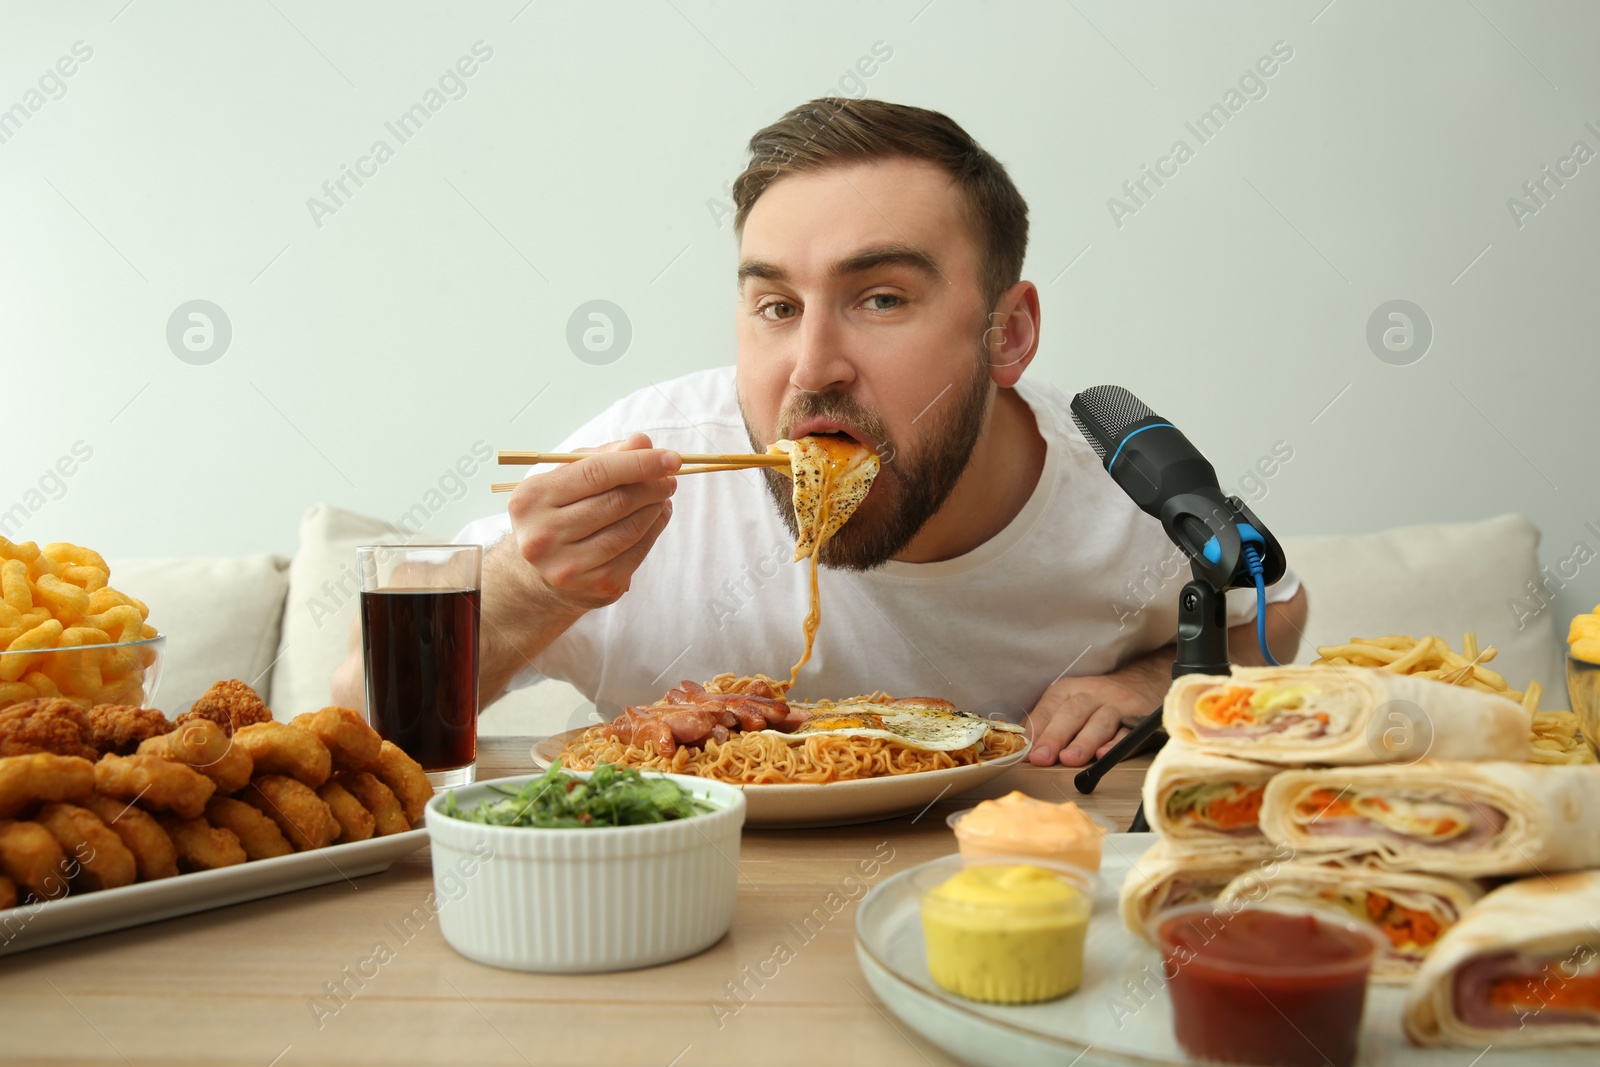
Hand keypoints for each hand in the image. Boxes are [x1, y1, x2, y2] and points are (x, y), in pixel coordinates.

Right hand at [508, 433, 679, 612]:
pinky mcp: (595, 587)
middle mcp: (543, 535)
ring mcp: (569, 566)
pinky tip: (658, 516)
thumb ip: (603, 458)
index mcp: (531, 499)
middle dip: (652, 485)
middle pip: (616, 501)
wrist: (536, 576)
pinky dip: (654, 530)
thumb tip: (643, 442)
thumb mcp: (566, 479)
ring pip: (630, 528)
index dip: (639, 463)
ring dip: (656, 507)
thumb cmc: (555, 515)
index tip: (671, 457)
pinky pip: (637, 552)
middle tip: (668, 477)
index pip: (596, 473)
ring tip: (663, 494)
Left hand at [1024, 674, 1152, 766]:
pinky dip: (1116, 745)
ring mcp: (1118, 706)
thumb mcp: (1069, 701)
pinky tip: (1104, 756)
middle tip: (1042, 758)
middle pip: (1073, 713)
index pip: (1050, 707)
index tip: (1026, 752)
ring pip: (1100, 722)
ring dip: (1084, 742)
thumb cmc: (1097, 701)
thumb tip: (1025, 745)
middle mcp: (1093, 694)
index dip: (1037, 730)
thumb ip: (1047, 721)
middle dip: (1055, 736)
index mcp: (1069, 689)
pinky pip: (1128, 733)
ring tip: (1069, 759)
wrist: (1143, 682)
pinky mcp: (1140, 720)